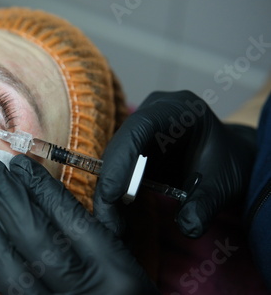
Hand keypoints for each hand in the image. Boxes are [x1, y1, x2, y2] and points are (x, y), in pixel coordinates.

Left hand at [0, 155, 157, 294]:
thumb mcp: (127, 259)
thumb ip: (108, 220)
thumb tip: (95, 175)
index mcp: (112, 267)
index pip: (68, 216)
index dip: (39, 186)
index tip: (19, 165)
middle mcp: (83, 291)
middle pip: (35, 236)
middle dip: (6, 197)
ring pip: (11, 271)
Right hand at [94, 90, 256, 237]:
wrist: (229, 160)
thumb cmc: (229, 163)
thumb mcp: (224, 183)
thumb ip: (206, 203)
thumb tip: (188, 227)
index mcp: (177, 108)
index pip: (141, 127)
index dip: (122, 158)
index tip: (111, 193)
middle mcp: (152, 113)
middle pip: (121, 143)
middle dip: (111, 180)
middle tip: (107, 217)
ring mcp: (141, 129)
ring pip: (115, 157)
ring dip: (109, 188)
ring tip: (111, 221)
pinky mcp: (134, 147)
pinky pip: (118, 167)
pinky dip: (116, 190)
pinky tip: (116, 214)